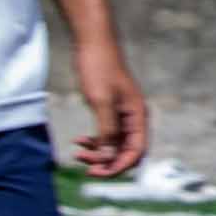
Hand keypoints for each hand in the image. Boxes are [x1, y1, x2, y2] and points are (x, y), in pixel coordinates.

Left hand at [67, 52, 151, 179]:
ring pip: (114, 145)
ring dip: (98, 153)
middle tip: (83, 165)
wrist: (92, 42)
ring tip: (77, 154)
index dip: (119, 166)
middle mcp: (133, 117)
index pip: (136, 151)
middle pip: (125, 152)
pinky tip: (78, 141)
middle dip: (106, 161)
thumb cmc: (98, 67)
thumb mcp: (101, 101)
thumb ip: (107, 130)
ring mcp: (122, 114)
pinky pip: (106, 134)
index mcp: (138, 115)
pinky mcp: (110, 110)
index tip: (97, 172)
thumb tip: (108, 156)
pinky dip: (94, 141)